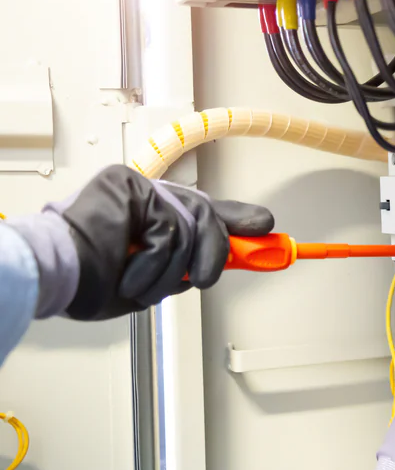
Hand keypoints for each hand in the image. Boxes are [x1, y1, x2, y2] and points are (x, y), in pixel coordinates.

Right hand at [7, 164, 273, 319]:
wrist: (56, 277)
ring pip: (191, 227)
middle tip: (206, 276)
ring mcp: (140, 188)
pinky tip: (130, 270)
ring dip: (171, 270)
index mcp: (155, 217)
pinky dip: (154, 261)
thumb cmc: (94, 281)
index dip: (237, 218)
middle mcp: (150, 196)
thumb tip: (230, 259)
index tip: (264, 224)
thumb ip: (189, 264)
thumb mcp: (156, 278)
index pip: (205, 211)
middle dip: (216, 252)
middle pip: (207, 215)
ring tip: (141, 283)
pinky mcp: (130, 186)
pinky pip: (168, 229)